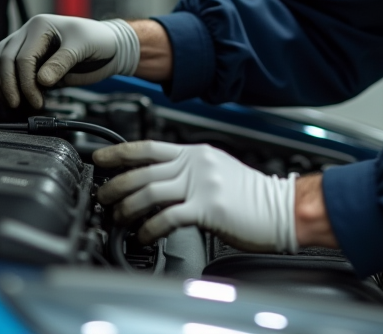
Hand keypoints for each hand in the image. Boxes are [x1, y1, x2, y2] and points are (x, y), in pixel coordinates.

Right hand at [0, 14, 138, 108]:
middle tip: (19, 105)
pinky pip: (4, 69)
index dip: (26, 83)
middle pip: (4, 59)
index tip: (36, 101)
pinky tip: (12, 97)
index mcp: (40, 26)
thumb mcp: (83, 48)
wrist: (108, 46)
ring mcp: (25, 45)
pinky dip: (3, 83)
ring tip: (14, 103)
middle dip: (9, 85)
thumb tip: (41, 81)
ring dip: (2, 85)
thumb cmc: (98, 40)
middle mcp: (28, 33)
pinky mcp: (28, 59)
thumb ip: (62, 63)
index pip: (23, 57)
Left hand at [94, 141, 297, 252]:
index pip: (149, 147)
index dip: (120, 152)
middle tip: (103, 196)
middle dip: (116, 184)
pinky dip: (150, 228)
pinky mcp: (207, 208)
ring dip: (127, 207)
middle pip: (143, 169)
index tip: (101, 158)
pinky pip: (167, 217)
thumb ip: (190, 172)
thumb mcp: (218, 171)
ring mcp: (202, 184)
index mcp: (197, 153)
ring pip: (150, 191)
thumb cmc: (253, 196)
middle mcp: (197, 164)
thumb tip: (159, 182)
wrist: (282, 208)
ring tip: (119, 218)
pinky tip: (144, 235)